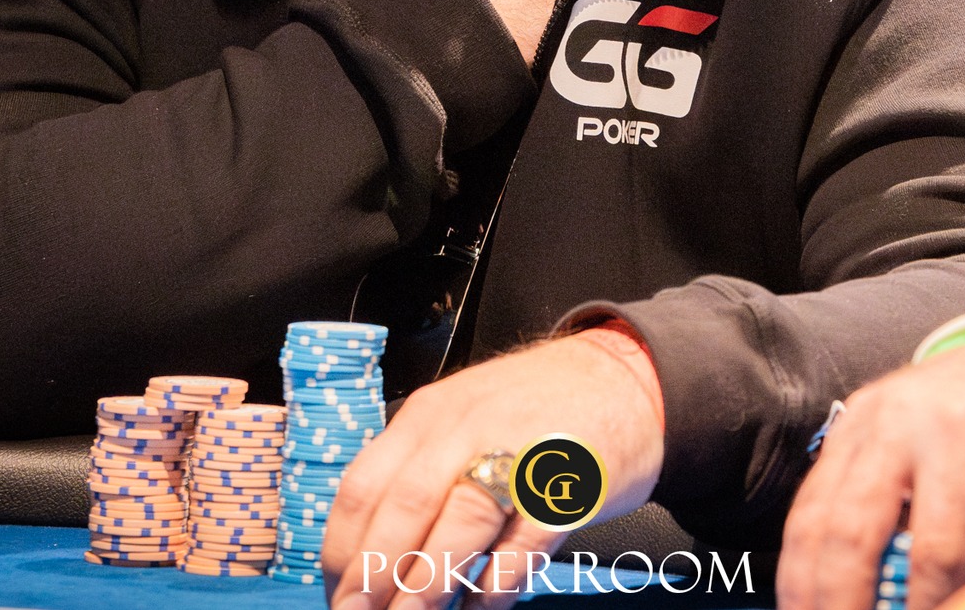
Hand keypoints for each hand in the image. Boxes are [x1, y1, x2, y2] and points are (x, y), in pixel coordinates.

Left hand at [323, 328, 663, 609]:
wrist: (626, 378)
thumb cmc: (535, 411)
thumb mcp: (462, 419)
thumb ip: (418, 471)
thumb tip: (368, 554)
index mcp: (430, 414)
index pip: (365, 484)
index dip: (342, 549)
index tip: (338, 593)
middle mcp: (467, 427)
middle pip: (405, 506)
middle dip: (373, 576)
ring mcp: (520, 451)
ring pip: (458, 523)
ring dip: (426, 586)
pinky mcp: (568, 481)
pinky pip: (524, 539)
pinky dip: (496, 582)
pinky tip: (483, 606)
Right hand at [778, 343, 964, 609]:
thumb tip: (962, 608)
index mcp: (963, 437)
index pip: (935, 547)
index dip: (923, 607)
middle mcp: (901, 423)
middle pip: (854, 531)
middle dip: (843, 600)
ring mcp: (862, 421)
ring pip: (815, 517)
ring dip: (806, 585)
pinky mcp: (841, 426)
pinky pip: (808, 499)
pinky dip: (799, 555)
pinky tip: (804, 593)